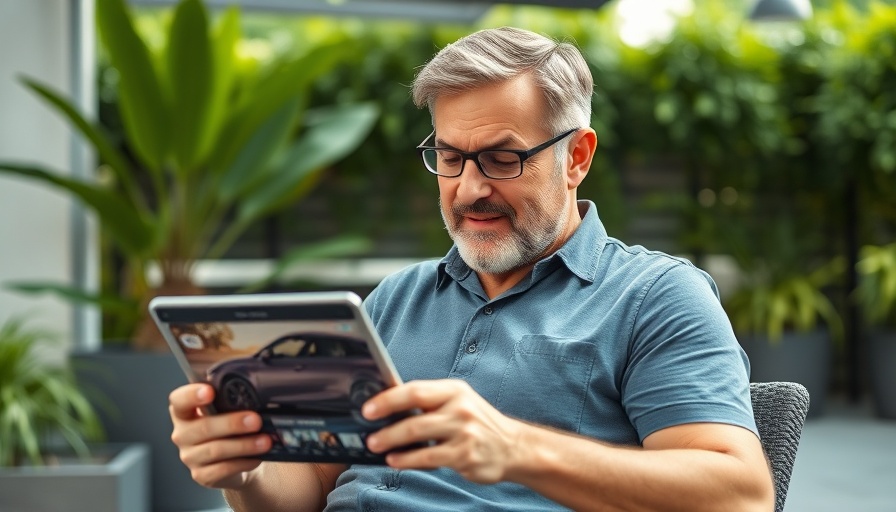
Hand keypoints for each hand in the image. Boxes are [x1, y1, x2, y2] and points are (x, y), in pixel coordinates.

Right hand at [168, 383, 271, 488]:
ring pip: (216, 450)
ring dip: (244, 445)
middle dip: (232, 423)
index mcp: (184, 412)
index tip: (210, 391)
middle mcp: (183, 434)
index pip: (179, 400)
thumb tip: (255, 396)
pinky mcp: (201, 475)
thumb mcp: (226, 411)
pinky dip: (243, 462)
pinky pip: (223, 469)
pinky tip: (257, 457)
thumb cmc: (227, 428)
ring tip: (265, 441)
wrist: (231, 460)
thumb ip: (230, 401)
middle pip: (204, 427)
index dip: (192, 395)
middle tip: (255, 420)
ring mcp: (190, 456)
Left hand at [362, 379, 523, 483]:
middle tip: (369, 436)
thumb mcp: (458, 402)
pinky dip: (408, 460)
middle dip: (386, 427)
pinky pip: (429, 458)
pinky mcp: (465, 455)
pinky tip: (396, 461)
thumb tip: (388, 406)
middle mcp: (460, 408)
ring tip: (377, 447)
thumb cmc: (478, 423)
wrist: (513, 446)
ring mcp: (464, 432)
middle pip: (415, 416)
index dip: (388, 399)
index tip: (368, 408)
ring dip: (392, 443)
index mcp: (454, 390)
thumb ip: (429, 402)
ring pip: (419, 437)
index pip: (415, 390)